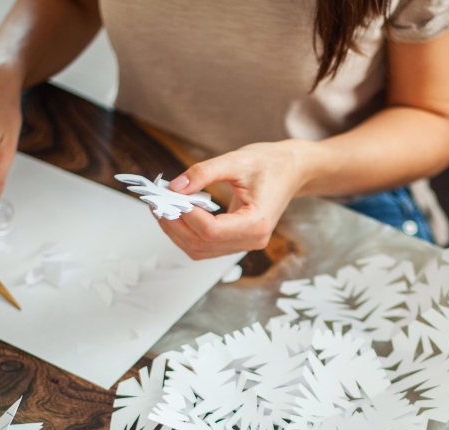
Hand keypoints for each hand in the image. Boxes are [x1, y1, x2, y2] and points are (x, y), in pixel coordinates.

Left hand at [158, 140, 311, 259]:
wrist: (292, 170)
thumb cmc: (270, 164)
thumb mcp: (236, 160)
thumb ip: (203, 173)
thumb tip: (174, 187)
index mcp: (257, 223)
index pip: (212, 231)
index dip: (187, 216)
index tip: (169, 197)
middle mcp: (253, 240)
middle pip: (202, 245)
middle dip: (175, 225)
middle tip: (157, 203)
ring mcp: (245, 244)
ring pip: (200, 250)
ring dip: (177, 231)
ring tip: (162, 208)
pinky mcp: (237, 241)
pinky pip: (205, 246)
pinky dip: (186, 233)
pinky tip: (176, 214)